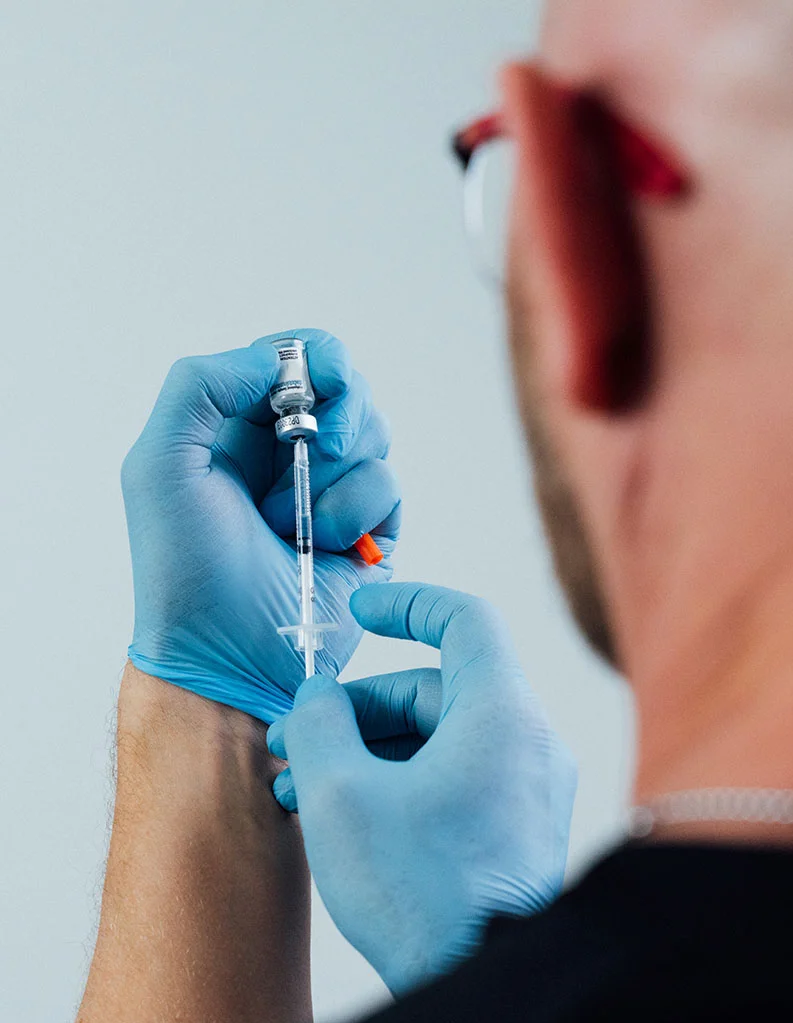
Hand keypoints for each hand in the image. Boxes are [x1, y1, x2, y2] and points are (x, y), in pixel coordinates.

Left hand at [122, 330, 400, 722]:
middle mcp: (290, 449)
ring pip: (376, 432)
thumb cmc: (183, 568)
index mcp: (240, 423)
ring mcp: (334, 487)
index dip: (316, 360)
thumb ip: (199, 385)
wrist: (226, 653)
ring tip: (290, 523)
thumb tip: (275, 360)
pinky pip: (389, 485)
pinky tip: (322, 547)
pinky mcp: (371, 528)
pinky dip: (354, 512)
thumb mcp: (159, 465)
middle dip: (334, 417)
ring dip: (332, 476)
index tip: (307, 390)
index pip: (299, 354)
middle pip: (349, 386)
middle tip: (305, 452)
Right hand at [266, 583, 577, 995]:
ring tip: (297, 786)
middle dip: (352, 709)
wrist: (484, 987)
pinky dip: (398, 780)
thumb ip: (318, 722)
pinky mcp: (515, 828)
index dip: (407, 603)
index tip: (359, 611)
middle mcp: (527, 742)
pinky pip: (453, 777)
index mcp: (502, 713)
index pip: (464, 619)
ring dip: (365, 750)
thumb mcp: (340, 794)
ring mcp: (526, 788)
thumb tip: (316, 696)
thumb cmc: (420, 892)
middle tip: (290, 739)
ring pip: (437, 738)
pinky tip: (339, 813)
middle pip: (432, 689)